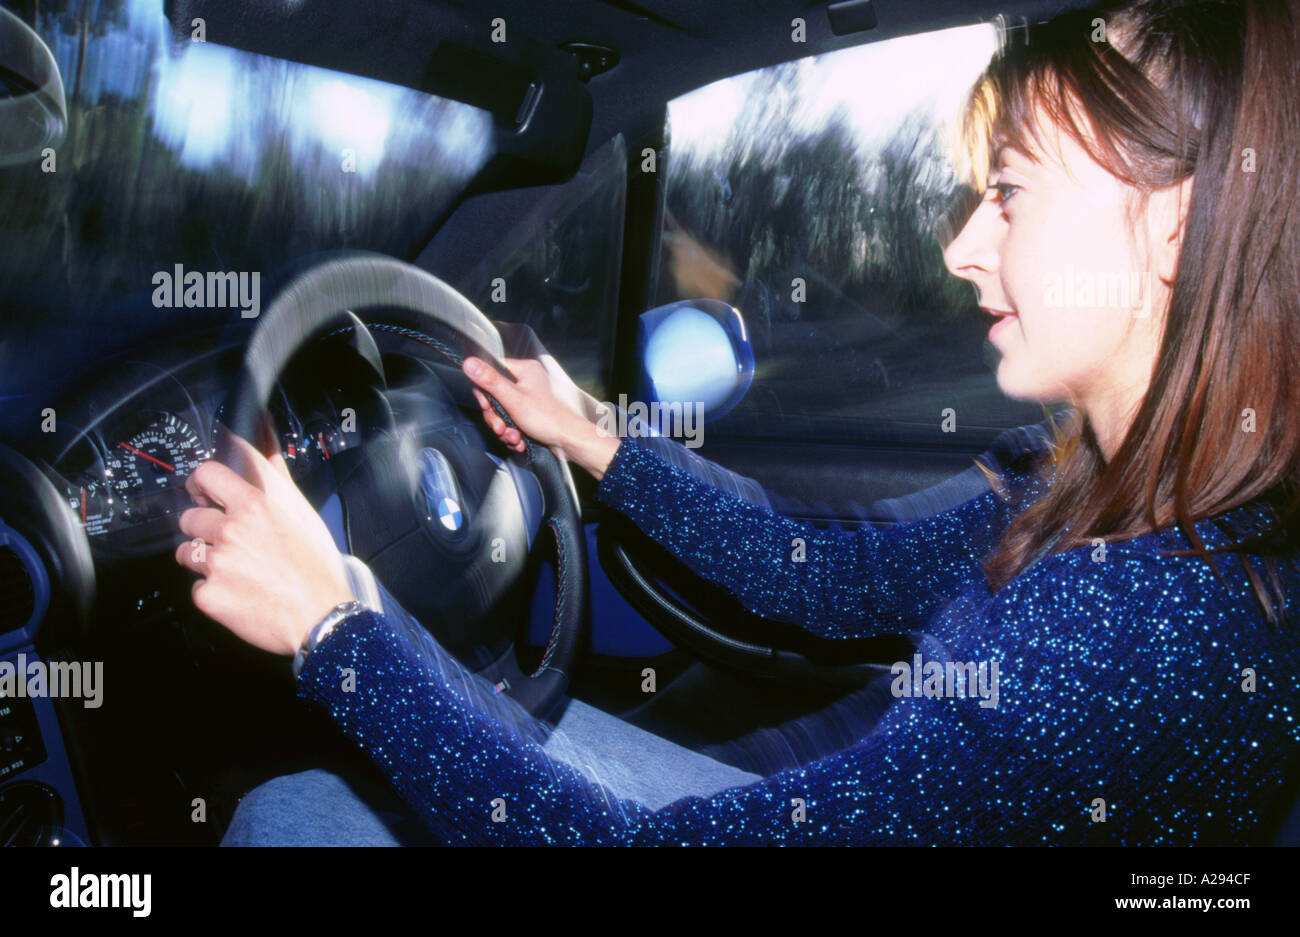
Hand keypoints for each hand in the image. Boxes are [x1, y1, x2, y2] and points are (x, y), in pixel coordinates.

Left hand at [174, 422, 354, 655]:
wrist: (322, 616)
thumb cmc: (316, 564)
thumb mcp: (301, 511)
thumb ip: (275, 473)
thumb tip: (266, 435)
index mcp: (256, 503)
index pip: (206, 472)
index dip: (201, 483)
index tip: (204, 492)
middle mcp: (233, 528)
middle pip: (189, 514)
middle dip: (203, 526)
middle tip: (226, 539)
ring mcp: (218, 561)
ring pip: (186, 551)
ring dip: (202, 558)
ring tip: (233, 568)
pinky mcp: (209, 594)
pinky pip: (195, 586)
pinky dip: (212, 591)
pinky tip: (237, 592)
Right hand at [462, 355, 584, 453]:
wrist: (569, 440)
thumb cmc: (548, 418)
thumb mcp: (513, 399)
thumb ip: (489, 381)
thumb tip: (469, 363)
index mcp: (525, 370)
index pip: (492, 373)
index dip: (485, 393)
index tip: (487, 406)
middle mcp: (527, 382)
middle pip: (495, 397)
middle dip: (496, 417)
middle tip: (501, 427)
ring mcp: (529, 399)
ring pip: (503, 413)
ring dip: (504, 428)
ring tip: (514, 437)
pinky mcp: (531, 415)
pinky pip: (512, 422)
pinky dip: (513, 434)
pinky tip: (520, 441)